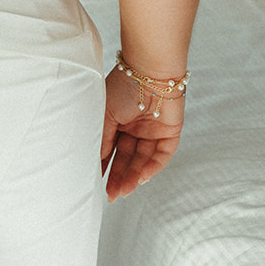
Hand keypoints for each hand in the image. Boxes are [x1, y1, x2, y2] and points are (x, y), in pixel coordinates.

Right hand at [101, 64, 184, 200]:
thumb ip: (102, 137)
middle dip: (119, 176)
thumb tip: (96, 161)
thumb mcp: (104, 112)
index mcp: (117, 120)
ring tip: (124, 191)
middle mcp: (134, 127)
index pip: (110, 148)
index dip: (104, 166)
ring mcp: (152, 131)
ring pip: (143, 160)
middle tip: (111, 195)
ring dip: (134, 176)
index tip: (95, 183)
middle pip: (126, 158)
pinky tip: (142, 177)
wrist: (150, 70)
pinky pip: (161, 155)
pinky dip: (153, 167)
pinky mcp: (169, 133)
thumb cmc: (123, 85)